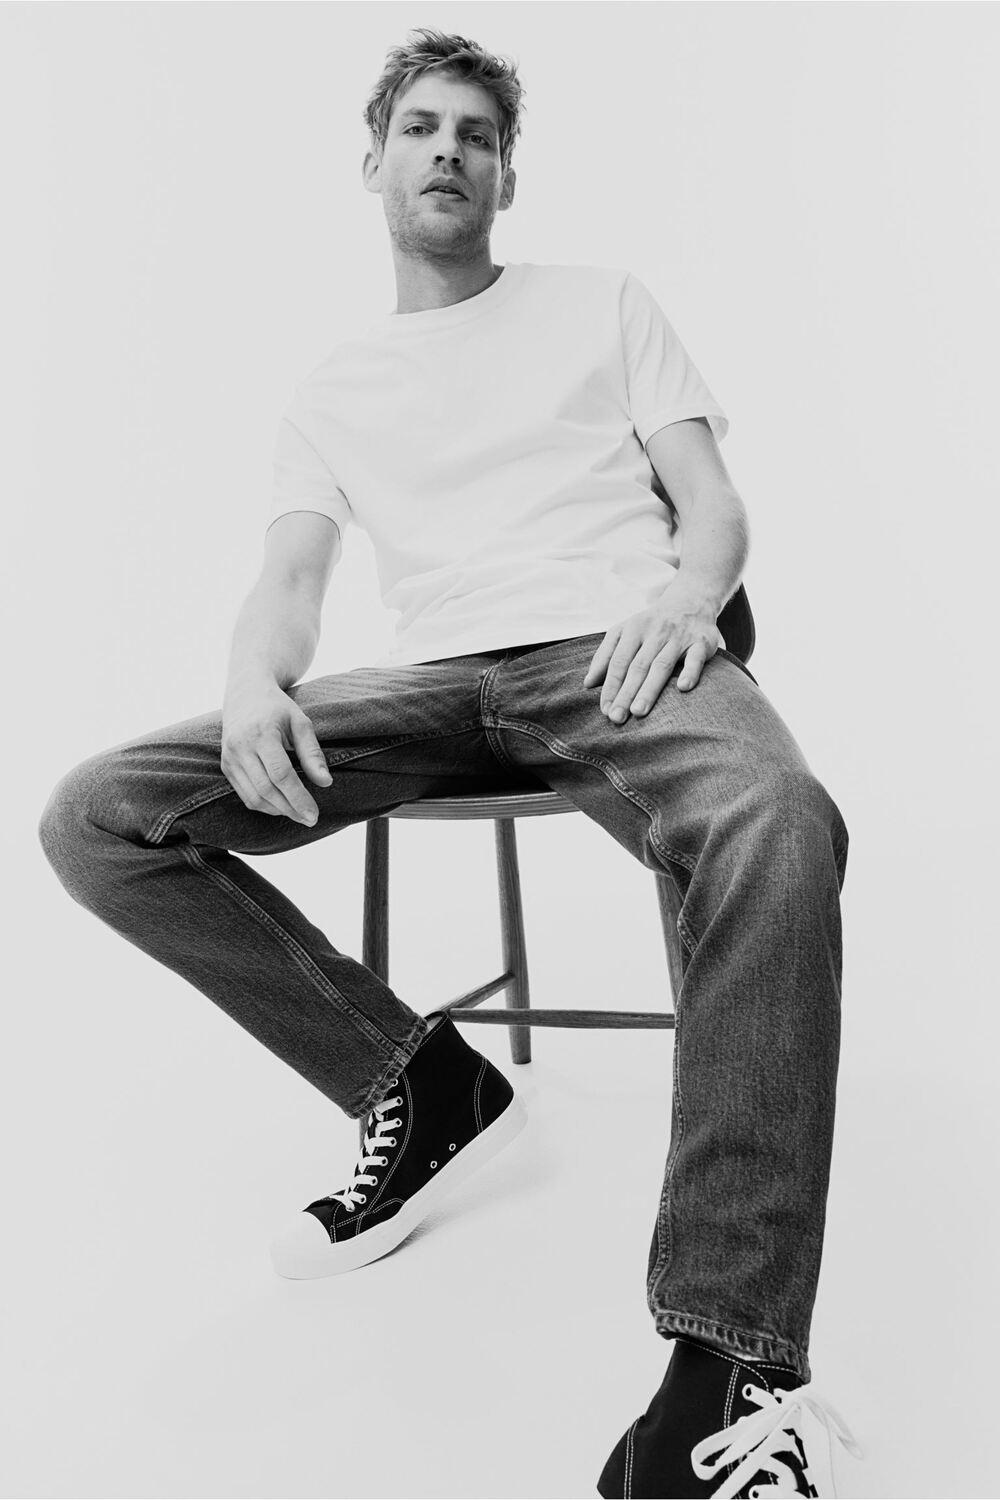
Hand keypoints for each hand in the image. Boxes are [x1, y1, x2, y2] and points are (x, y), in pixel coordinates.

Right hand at [221, 679, 332, 823]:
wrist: (244, 694)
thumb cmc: (277, 708)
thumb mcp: (300, 722)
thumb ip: (312, 752)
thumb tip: (325, 782)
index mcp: (261, 733)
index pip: (280, 774)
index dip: (298, 798)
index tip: (314, 814)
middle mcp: (241, 747)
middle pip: (266, 789)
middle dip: (290, 809)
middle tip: (311, 819)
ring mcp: (230, 758)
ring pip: (253, 797)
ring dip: (278, 810)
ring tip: (299, 814)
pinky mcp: (226, 766)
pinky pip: (245, 794)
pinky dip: (264, 805)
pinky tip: (282, 806)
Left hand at [582, 585, 724, 721]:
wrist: (690, 600)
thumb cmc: (652, 624)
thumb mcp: (625, 631)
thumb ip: (605, 655)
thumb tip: (588, 683)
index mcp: (633, 629)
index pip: (619, 662)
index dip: (611, 686)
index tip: (605, 709)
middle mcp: (655, 632)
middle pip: (638, 666)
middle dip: (626, 693)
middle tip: (617, 718)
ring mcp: (679, 637)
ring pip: (662, 665)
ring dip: (649, 689)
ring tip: (638, 711)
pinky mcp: (702, 642)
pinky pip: (696, 658)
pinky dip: (690, 671)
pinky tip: (683, 688)